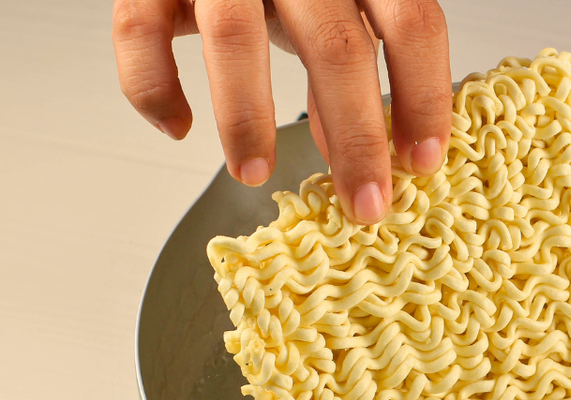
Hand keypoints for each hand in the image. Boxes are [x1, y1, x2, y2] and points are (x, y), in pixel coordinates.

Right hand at [112, 0, 451, 224]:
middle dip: (358, 137)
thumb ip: (346, 74)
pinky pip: (140, 31)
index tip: (421, 161)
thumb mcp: (329, 15)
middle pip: (337, 45)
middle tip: (365, 203)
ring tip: (254, 173)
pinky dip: (154, 87)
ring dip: (247, 116)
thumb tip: (355, 159)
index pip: (413, 23)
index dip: (423, 95)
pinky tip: (179, 126)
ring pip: (234, 36)